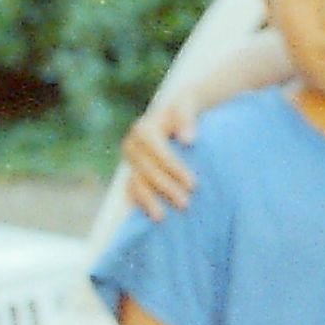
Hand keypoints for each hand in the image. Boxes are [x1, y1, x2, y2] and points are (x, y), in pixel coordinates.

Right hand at [123, 95, 200, 219]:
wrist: (173, 114)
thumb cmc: (183, 110)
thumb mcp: (187, 106)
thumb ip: (187, 118)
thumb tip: (188, 139)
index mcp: (144, 129)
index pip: (158, 151)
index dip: (174, 168)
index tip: (193, 184)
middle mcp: (132, 144)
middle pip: (147, 170)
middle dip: (166, 188)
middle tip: (186, 204)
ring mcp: (130, 160)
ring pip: (136, 183)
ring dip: (149, 200)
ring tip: (163, 217)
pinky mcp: (132, 171)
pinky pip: (132, 189)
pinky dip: (140, 202)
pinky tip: (151, 215)